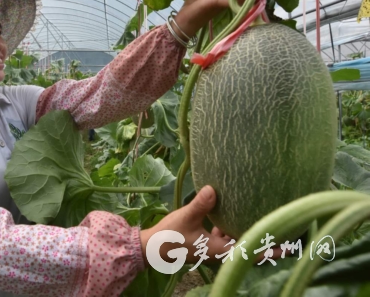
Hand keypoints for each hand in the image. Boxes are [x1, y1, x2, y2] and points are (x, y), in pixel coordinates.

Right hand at [139, 186, 285, 266]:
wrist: (151, 248)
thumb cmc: (169, 237)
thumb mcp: (185, 218)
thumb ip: (201, 204)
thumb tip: (214, 188)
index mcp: (219, 251)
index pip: (251, 252)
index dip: (270, 249)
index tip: (289, 246)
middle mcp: (220, 252)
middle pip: (249, 248)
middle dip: (266, 241)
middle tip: (287, 233)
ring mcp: (213, 248)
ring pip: (238, 242)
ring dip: (250, 234)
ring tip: (266, 221)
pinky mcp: (206, 243)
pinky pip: (226, 237)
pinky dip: (234, 229)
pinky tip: (236, 215)